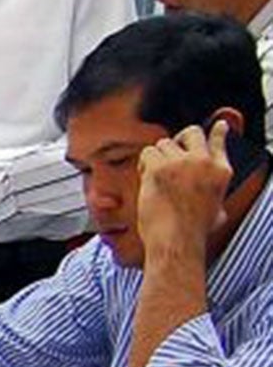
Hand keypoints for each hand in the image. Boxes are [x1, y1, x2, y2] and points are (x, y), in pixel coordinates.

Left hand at [138, 120, 232, 257]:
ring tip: (156, 177)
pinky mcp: (159, 168)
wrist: (176, 240)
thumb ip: (216, 197)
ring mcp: (181, 163)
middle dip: (180, 140)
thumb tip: (216, 206)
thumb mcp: (216, 212)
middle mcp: (204, 162)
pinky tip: (146, 177)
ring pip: (165, 143)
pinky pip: (148, 152)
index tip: (219, 126)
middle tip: (170, 153)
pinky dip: (144, 163)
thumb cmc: (192, 233)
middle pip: (192, 132)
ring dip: (158, 157)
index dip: (218, 131)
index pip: (220, 141)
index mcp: (221, 171)